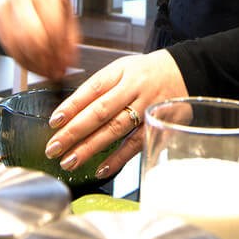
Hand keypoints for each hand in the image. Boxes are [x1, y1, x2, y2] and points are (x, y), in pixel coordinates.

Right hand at [0, 0, 77, 79]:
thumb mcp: (65, 0)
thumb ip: (70, 31)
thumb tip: (70, 60)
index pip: (52, 30)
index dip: (59, 54)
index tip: (65, 67)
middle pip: (32, 41)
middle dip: (45, 63)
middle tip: (54, 74)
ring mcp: (3, 5)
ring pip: (15, 46)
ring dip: (31, 65)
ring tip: (43, 72)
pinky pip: (5, 42)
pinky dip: (18, 57)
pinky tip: (29, 63)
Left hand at [43, 50, 187, 176]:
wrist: (184, 71)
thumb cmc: (145, 73)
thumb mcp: (121, 68)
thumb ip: (98, 88)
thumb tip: (68, 112)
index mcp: (120, 71)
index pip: (92, 88)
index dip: (72, 105)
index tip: (54, 121)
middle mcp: (133, 88)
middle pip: (100, 111)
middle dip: (74, 131)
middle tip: (53, 147)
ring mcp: (146, 107)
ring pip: (115, 129)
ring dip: (90, 147)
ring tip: (69, 161)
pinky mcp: (156, 125)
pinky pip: (136, 144)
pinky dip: (118, 158)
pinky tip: (100, 169)